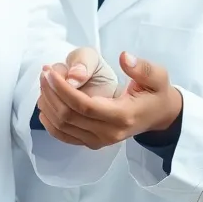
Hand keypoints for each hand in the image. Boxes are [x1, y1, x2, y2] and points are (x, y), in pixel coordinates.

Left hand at [36, 52, 182, 149]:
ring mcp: (99, 141)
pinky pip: (63, 136)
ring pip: (62, 127)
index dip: (63, 89)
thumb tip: (124, 58)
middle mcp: (109, 133)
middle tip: (45, 72)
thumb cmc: (155, 93)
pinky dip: (49, 120)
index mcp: (123, 116)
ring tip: (44, 82)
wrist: (157, 116)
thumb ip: (142, 68)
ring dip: (48, 104)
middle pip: (69, 117)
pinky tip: (46, 102)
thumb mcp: (157, 76)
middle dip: (52, 93)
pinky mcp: (91, 143)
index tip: (51, 72)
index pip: (84, 106)